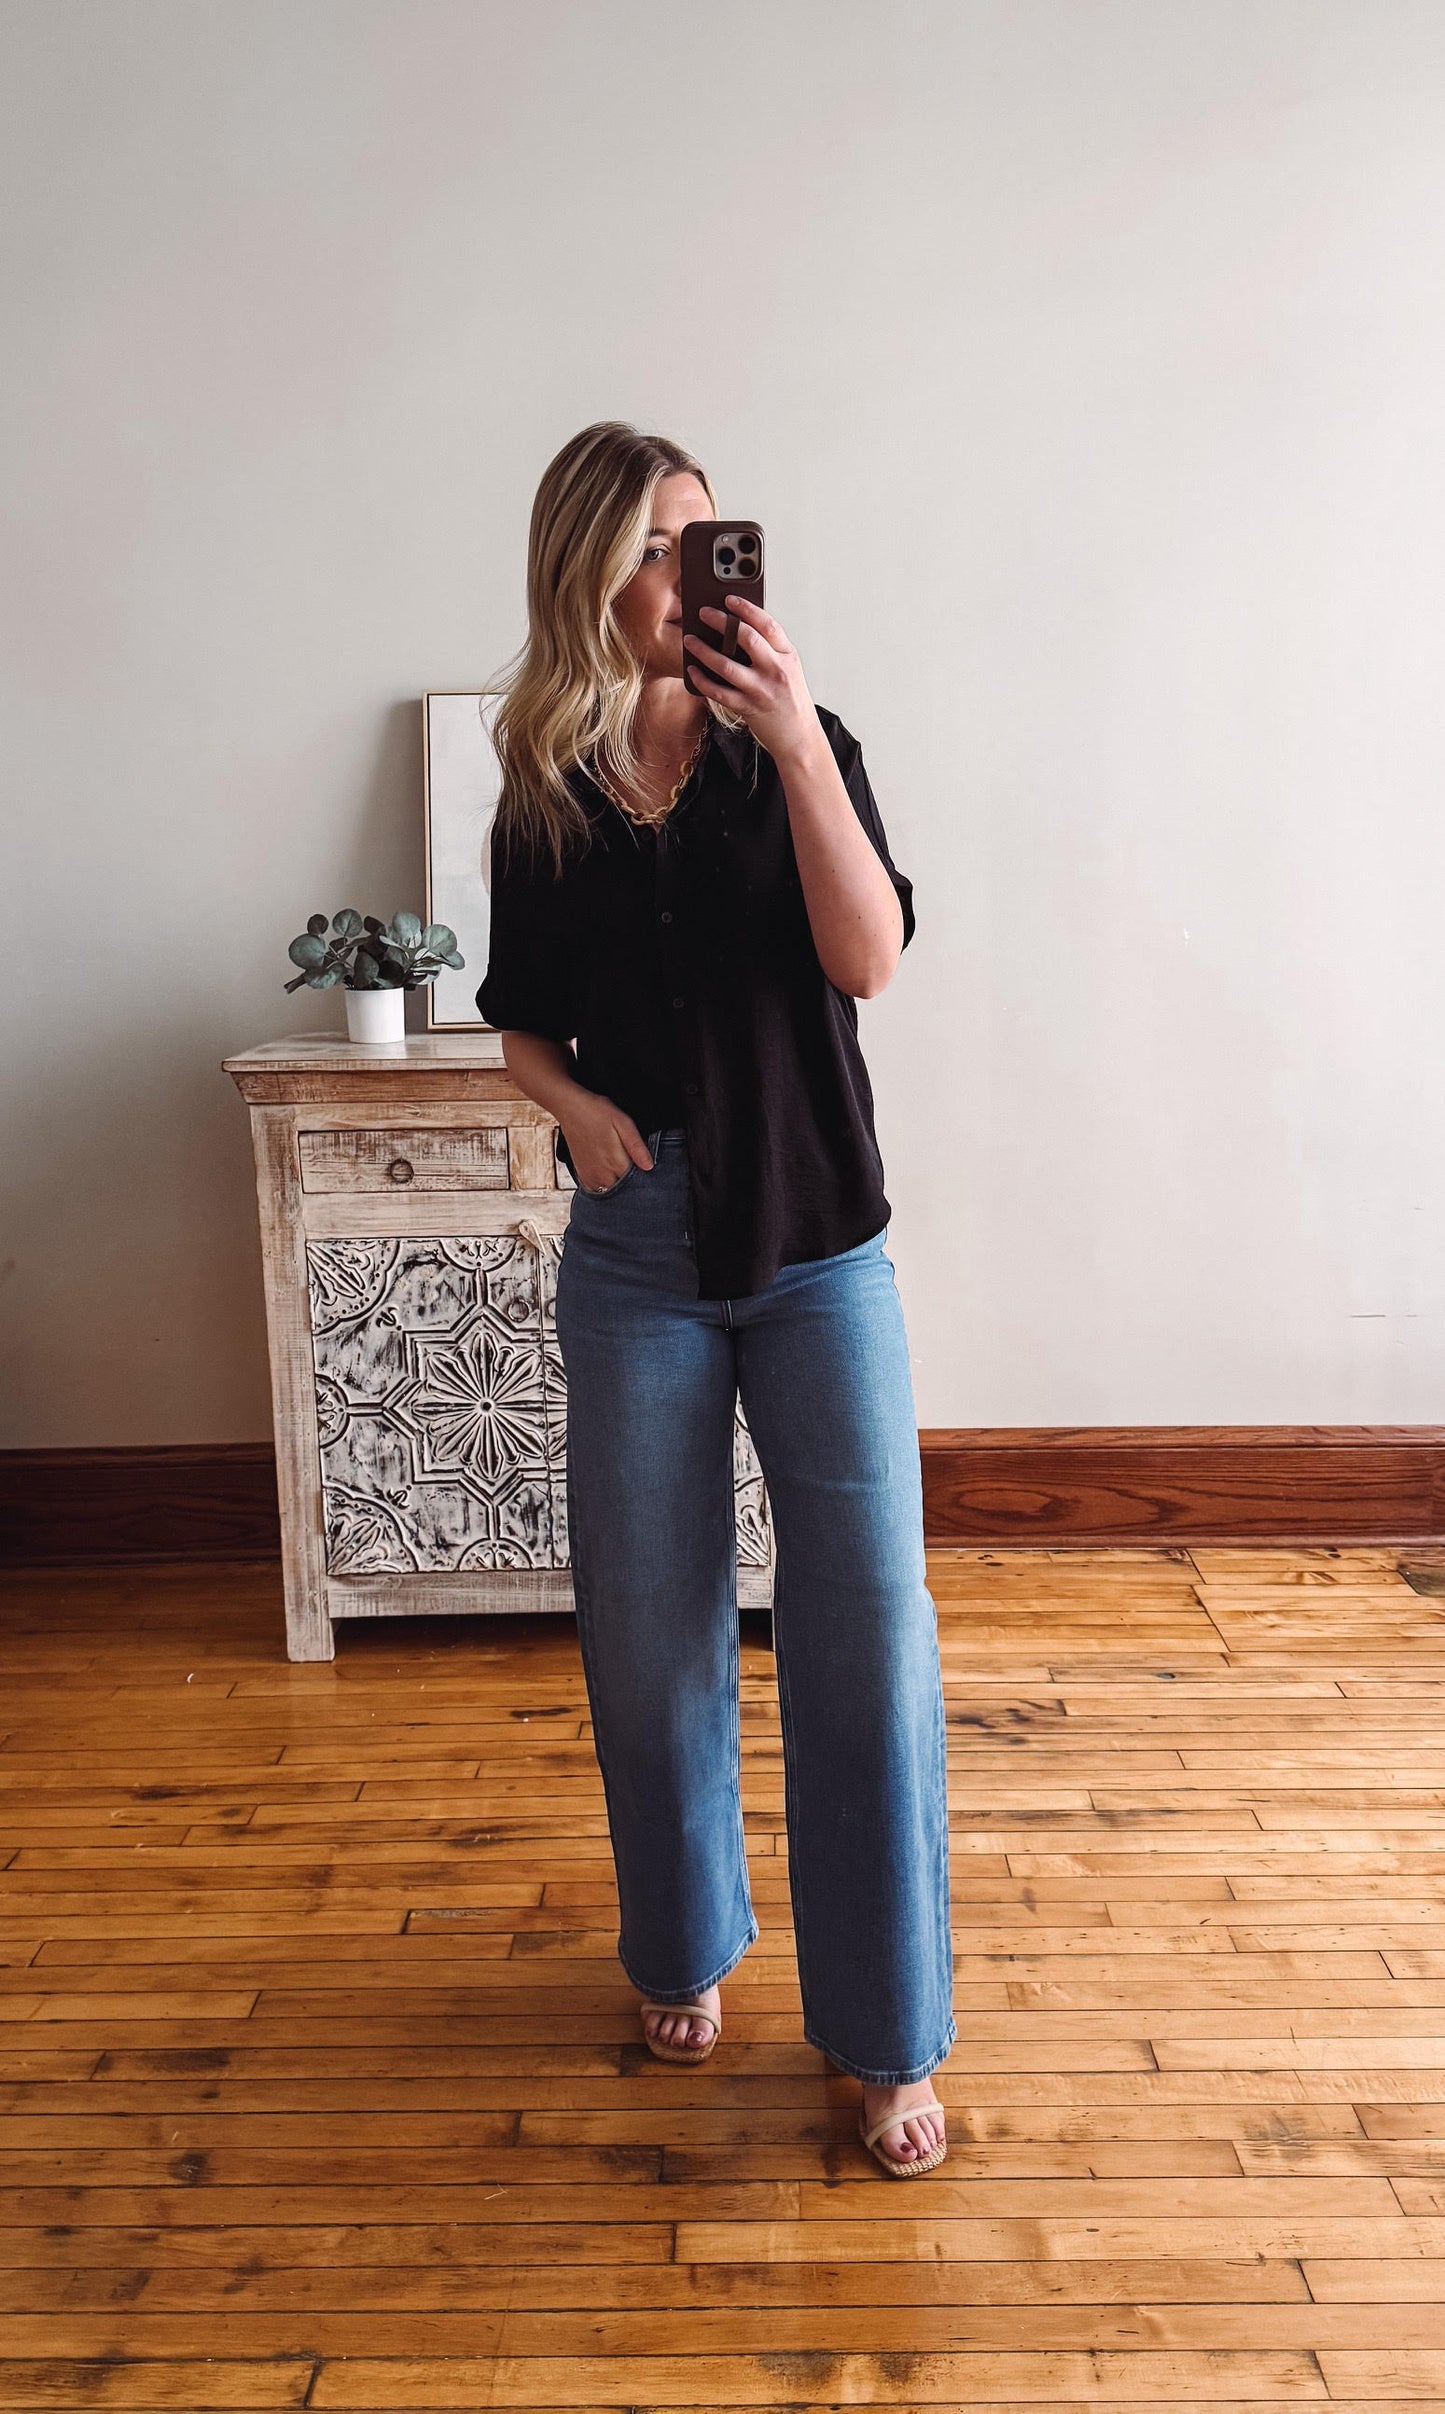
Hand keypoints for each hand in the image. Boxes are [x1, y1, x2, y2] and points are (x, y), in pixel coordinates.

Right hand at [561, 1090, 653, 1192]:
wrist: (570, 1109)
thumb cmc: (596, 1112)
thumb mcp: (623, 1122)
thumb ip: (636, 1147)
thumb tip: (648, 1166)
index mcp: (615, 1162)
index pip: (637, 1181)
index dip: (643, 1173)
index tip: (641, 1163)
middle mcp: (602, 1174)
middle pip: (625, 1188)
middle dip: (630, 1179)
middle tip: (627, 1157)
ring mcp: (591, 1177)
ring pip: (612, 1190)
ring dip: (617, 1181)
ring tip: (615, 1160)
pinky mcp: (583, 1177)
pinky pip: (598, 1189)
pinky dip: (604, 1182)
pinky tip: (606, 1167)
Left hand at [684, 597, 822, 768]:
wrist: (799, 736)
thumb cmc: (790, 700)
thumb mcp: (788, 668)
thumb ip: (769, 650)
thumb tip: (737, 629)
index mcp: (787, 655)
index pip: (767, 624)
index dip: (747, 608)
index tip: (729, 599)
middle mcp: (776, 670)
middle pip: (746, 638)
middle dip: (721, 622)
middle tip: (703, 613)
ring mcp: (761, 690)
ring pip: (726, 665)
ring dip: (703, 651)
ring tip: (689, 641)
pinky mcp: (748, 708)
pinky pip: (718, 692)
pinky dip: (702, 681)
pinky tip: (692, 671)